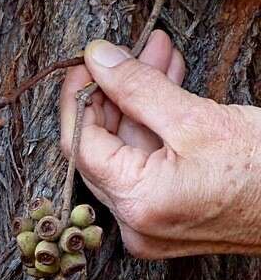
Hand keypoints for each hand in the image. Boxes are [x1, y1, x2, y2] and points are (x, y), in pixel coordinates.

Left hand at [60, 29, 260, 257]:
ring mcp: (152, 225)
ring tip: (157, 58)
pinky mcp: (170, 219)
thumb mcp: (199, 120)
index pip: (81, 145)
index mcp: (138, 203)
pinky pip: (148, 168)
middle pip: (104, 148)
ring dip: (138, 105)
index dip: (80, 98)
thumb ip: (140, 89)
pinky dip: (155, 130)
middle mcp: (136, 224)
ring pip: (129, 154)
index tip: (87, 63)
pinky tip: (166, 89)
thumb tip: (100, 61)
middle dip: (115, 94)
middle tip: (128, 54)